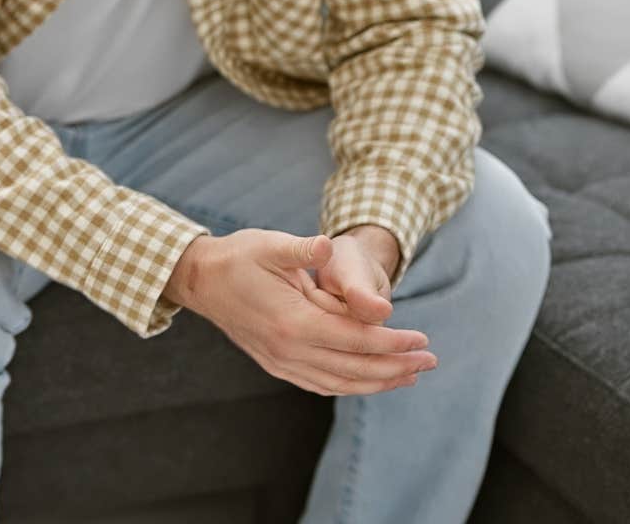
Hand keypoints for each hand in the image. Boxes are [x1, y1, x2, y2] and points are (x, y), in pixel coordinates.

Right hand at [166, 229, 435, 396]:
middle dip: (396, 367)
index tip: (421, 339)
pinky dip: (350, 386)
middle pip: (355, 369)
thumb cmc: (238, 257)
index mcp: (293, 322)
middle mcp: (288, 350)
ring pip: (340, 383)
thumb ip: (302, 249)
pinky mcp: (276, 364)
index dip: (393, 342)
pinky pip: (320, 384)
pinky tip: (368, 381)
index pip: (356, 340)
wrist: (200, 280)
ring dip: (378, 382)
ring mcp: (281, 362)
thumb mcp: (269, 244)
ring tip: (408, 376)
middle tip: (428, 361)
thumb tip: (328, 245)